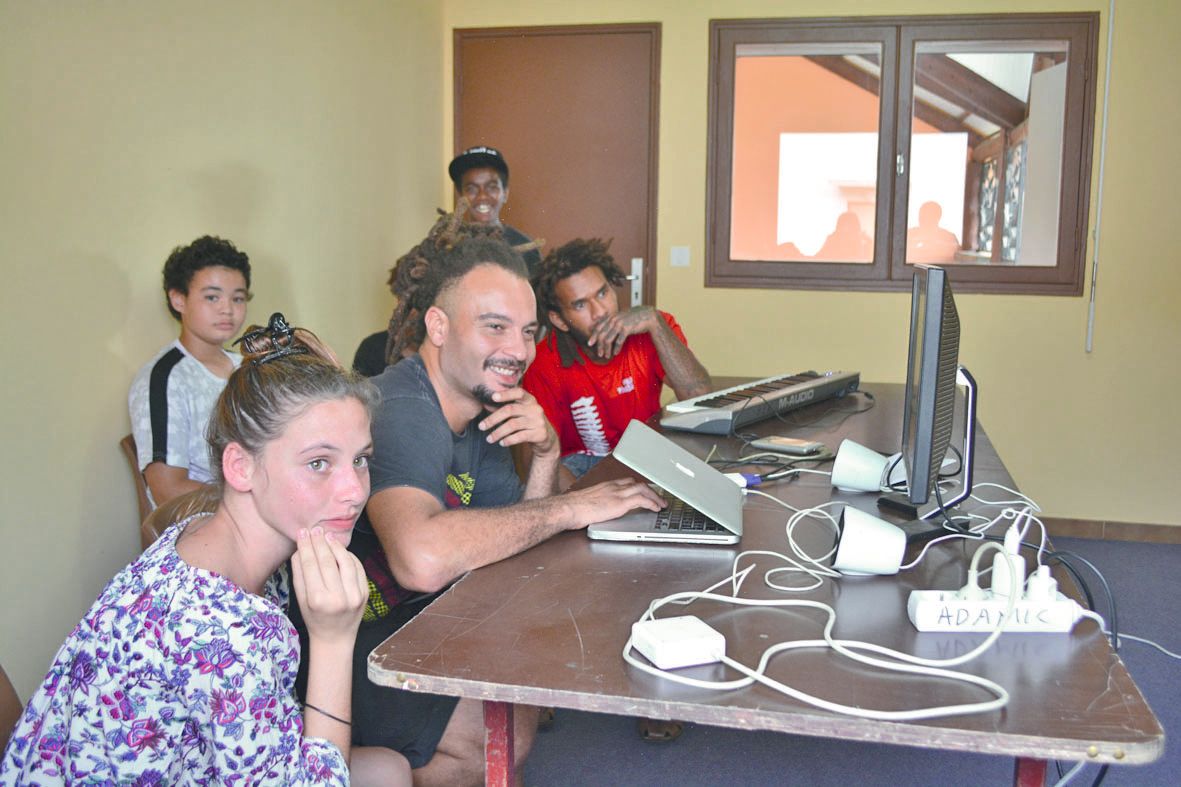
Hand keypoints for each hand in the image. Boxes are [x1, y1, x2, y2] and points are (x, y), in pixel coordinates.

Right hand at [291, 527, 367, 645]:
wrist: (335, 638)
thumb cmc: (314, 618)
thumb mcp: (301, 599)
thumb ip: (299, 574)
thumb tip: (299, 548)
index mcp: (318, 600)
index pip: (311, 565)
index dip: (306, 546)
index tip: (303, 533)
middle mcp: (338, 597)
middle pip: (328, 561)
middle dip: (320, 542)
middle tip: (315, 529)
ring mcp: (355, 595)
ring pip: (345, 561)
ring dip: (336, 546)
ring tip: (327, 536)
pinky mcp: (366, 593)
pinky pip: (357, 568)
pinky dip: (349, 556)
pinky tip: (340, 549)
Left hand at [478, 387, 558, 456]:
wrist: (546, 438)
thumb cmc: (527, 422)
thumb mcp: (520, 412)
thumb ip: (507, 407)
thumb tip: (485, 404)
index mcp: (530, 400)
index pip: (519, 392)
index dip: (506, 394)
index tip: (492, 397)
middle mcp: (535, 408)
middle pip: (510, 410)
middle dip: (493, 419)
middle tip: (481, 426)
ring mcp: (538, 421)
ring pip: (513, 425)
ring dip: (498, 433)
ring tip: (489, 439)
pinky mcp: (540, 434)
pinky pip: (520, 436)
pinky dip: (508, 440)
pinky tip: (501, 443)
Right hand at [561, 478, 665, 529]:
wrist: (568, 508)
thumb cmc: (573, 507)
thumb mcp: (589, 501)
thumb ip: (599, 503)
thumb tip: (601, 510)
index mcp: (606, 485)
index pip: (627, 481)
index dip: (638, 486)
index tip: (644, 491)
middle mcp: (613, 486)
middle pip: (637, 483)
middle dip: (650, 490)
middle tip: (658, 497)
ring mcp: (617, 493)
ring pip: (643, 489)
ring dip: (655, 496)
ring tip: (661, 504)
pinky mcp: (619, 502)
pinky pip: (641, 500)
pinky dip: (651, 503)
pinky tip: (655, 508)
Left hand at [586, 306, 658, 360]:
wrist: (647, 316)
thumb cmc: (633, 318)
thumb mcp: (620, 317)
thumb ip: (610, 320)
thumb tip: (599, 322)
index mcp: (611, 317)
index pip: (598, 327)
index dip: (593, 336)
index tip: (590, 344)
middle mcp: (614, 320)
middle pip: (602, 335)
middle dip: (599, 346)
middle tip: (599, 354)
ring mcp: (620, 324)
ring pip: (608, 339)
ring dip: (606, 349)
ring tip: (606, 356)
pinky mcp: (627, 329)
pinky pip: (619, 341)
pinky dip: (616, 348)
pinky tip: (615, 353)